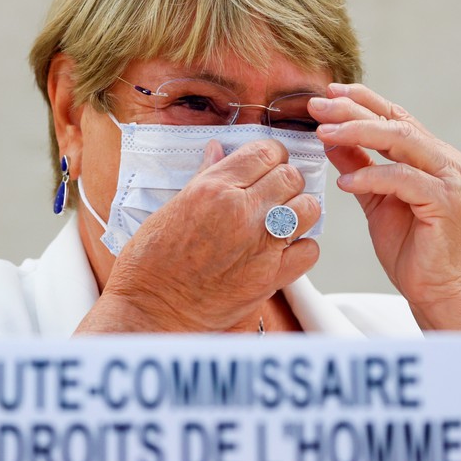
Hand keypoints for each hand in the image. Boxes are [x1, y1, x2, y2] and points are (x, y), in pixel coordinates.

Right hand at [96, 139, 320, 331]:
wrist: (151, 309)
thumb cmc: (151, 261)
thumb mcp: (172, 206)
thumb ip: (204, 176)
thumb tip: (218, 151)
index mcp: (213, 189)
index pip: (265, 152)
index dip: (271, 155)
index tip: (267, 165)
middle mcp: (241, 211)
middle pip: (291, 176)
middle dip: (286, 181)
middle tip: (274, 193)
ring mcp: (259, 244)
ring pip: (308, 208)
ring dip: (298, 210)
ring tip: (282, 219)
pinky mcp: (270, 277)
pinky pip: (309, 251)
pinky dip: (301, 248)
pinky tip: (283, 250)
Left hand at [311, 83, 460, 329]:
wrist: (437, 290)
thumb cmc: (410, 248)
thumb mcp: (375, 200)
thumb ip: (359, 167)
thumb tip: (331, 140)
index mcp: (430, 155)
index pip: (394, 116)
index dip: (361, 100)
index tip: (327, 93)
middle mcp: (444, 159)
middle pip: (394, 121)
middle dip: (352, 110)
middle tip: (317, 106)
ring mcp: (448, 178)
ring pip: (401, 140)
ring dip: (358, 134)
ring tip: (324, 134)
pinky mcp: (445, 200)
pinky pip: (402, 178)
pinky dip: (371, 176)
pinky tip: (344, 182)